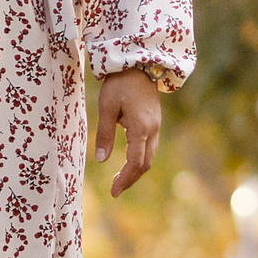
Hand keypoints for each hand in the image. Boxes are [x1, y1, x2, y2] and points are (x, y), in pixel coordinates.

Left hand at [91, 67, 162, 197]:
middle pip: (145, 163)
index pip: (136, 161)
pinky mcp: (154, 123)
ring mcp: (156, 127)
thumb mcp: (106, 108)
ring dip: (135, 171)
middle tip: (114, 190)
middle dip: (130, 178)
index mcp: (141, 127)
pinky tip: (126, 164)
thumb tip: (102, 160)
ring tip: (118, 181)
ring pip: (149, 157)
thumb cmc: (119, 85)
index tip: (113, 192)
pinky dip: (139, 160)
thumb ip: (105, 134)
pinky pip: (149, 148)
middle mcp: (153, 130)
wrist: (138, 66)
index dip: (125, 179)